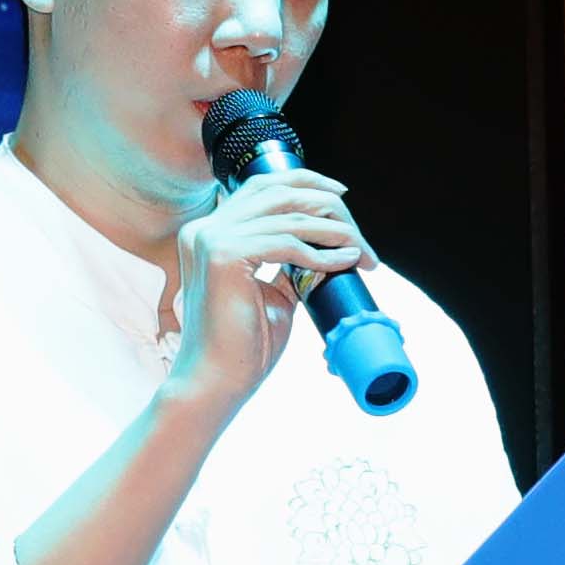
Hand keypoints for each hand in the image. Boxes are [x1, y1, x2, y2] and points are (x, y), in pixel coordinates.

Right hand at [162, 163, 364, 418]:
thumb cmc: (243, 346)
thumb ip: (289, 264)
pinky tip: (343, 262)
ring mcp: (210, 238)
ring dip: (333, 230)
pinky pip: (287, 242)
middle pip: (278, 190)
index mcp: (209, 231)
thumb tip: (326, 244)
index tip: (339, 195)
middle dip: (325, 204)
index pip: (262, 186)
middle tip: (357, 231)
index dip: (305, 182)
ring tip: (360, 250)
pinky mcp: (223, 256)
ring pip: (288, 215)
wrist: (216, 382)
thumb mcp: (272, 293)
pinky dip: (322, 251)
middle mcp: (205, 228)